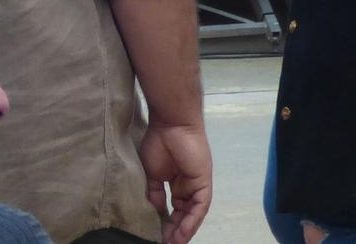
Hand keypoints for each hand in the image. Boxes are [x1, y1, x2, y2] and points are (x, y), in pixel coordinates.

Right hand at [138, 119, 212, 243]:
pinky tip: (183, 234)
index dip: (165, 222)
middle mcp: (187, 186)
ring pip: (192, 214)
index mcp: (175, 181)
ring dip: (183, 230)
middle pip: (183, 214)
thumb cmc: (158, 142)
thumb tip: (157, 209)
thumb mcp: (151, 172)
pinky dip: (191, 222)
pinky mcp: (204, 184)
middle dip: (174, 230)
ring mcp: (197, 185)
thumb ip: (154, 192)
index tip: (156, 234)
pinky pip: (200, 207)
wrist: (171, 124)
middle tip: (164, 243)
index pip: (172, 208)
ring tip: (173, 243)